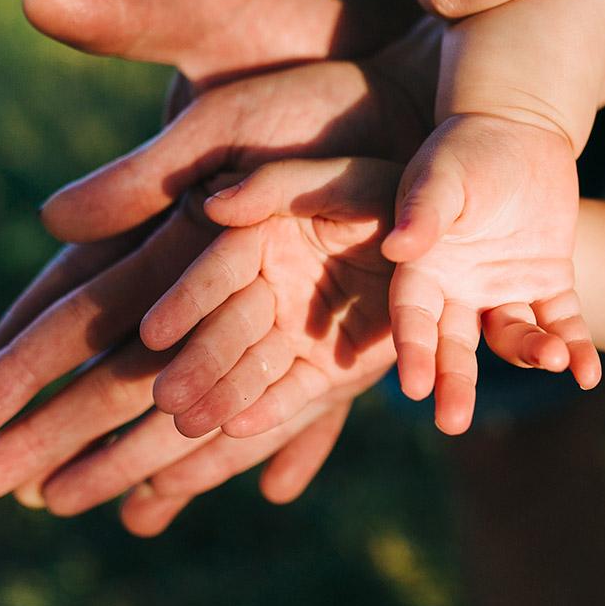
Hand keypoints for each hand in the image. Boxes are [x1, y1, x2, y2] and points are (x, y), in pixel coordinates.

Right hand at [0, 0, 440, 524]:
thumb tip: (51, 220)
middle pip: (121, 361)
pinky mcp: (337, 298)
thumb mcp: (199, 71)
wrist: (376, 47)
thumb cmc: (277, 44)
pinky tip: (273, 485)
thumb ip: (138, 157)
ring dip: (159, 450)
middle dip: (61, 423)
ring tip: (115, 514)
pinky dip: (287, 431)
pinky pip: (305, 380)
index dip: (19, 354)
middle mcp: (207, 265)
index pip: (74, 299)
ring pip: (203, 384)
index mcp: (160, 213)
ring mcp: (269, 288)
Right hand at [140, 158, 399, 438]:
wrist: (449, 228)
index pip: (217, 270)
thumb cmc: (386, 192)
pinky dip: (272, 411)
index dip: (186, 301)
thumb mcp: (336, 176)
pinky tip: (239, 429)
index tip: (155, 332)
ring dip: (221, 397)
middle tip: (166, 398)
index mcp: (260, 239)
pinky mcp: (329, 369)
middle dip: (198, 365)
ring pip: (253, 369)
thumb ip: (274, 185)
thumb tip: (212, 206)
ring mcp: (297, 333)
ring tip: (188, 425)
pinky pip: (298, 393)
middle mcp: (269, 289)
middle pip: (228, 330)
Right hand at [381, 114, 601, 434]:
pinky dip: (576, 347)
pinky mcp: (548, 281)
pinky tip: (587, 374)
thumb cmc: (467, 148)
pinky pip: (562, 323)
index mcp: (423, 267)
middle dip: (455, 383)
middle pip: (454, 346)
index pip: (413, 318)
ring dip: (531, 353)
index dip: (413, 352)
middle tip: (453, 422)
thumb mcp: (441, 177)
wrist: (520, 126)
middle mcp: (459, 288)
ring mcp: (504, 288)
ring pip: (514, 337)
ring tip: (554, 360)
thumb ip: (423, 213)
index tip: (415, 388)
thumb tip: (400, 250)